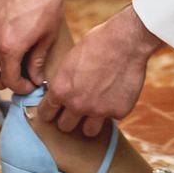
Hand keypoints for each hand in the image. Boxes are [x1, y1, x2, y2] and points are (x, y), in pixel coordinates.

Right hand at [0, 0, 80, 90]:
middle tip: (15, 80)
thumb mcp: (48, 36)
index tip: (31, 86)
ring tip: (0, 65)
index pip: (10, 79)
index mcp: (10, 46)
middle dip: (0, 83)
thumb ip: (37, 61)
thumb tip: (36, 78)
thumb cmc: (48, 1)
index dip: (22, 88)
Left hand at [32, 7, 161, 137]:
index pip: (46, 114)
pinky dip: (113, 108)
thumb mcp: (71, 60)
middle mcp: (77, 104)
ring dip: (90, 122)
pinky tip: (117, 92)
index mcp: (61, 90)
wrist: (127, 41)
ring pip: (88, 131)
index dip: (50, 112)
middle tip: (78, 108)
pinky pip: (112, 117)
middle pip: (65, 127)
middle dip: (70, 118)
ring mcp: (99, 111)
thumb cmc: (97, 43)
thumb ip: (64, 82)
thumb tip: (59, 93)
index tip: (55, 111)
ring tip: (96, 109)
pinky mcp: (119, 112)